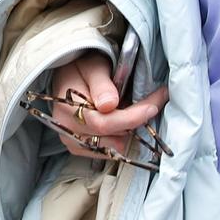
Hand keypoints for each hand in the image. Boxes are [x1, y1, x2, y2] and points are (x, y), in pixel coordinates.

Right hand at [48, 53, 169, 160]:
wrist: (67, 76)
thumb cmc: (80, 69)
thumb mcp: (91, 67)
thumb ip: (100, 84)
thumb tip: (109, 104)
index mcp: (68, 107)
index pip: (103, 123)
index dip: (131, 118)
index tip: (152, 107)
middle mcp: (67, 129)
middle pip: (112, 136)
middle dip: (136, 121)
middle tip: (152, 104)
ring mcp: (72, 142)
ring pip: (114, 146)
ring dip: (129, 130)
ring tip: (132, 112)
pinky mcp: (80, 149)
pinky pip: (109, 152)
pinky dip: (121, 138)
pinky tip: (122, 123)